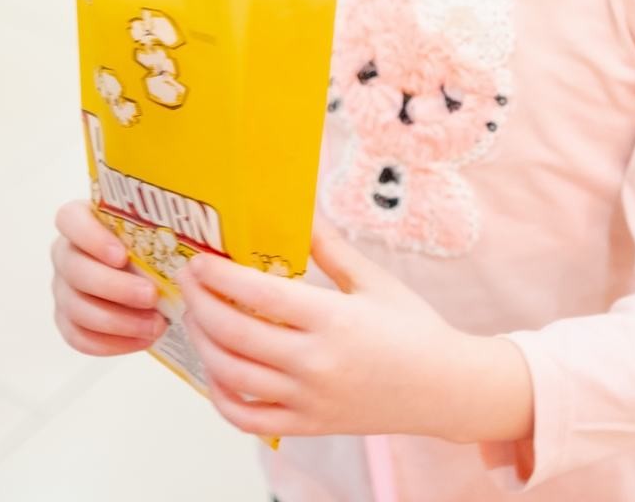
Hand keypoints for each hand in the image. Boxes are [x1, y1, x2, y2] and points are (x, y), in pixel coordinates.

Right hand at [50, 199, 167, 356]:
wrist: (151, 278)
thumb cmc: (153, 247)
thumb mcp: (157, 229)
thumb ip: (164, 227)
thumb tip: (195, 234)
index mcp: (81, 222)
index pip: (70, 220)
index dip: (92, 238)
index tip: (121, 255)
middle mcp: (67, 254)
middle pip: (75, 269)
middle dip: (114, 287)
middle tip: (151, 296)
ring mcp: (63, 289)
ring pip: (75, 307)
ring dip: (117, 321)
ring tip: (155, 325)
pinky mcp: (68, 321)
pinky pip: (79, 337)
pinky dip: (111, 343)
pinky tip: (141, 340)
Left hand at [177, 211, 484, 440]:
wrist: (447, 388)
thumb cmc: (415, 330)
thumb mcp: (374, 280)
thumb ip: (330, 248)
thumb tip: (299, 209)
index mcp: (334, 320)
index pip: (259, 294)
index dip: (220, 275)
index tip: (199, 259)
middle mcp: (316, 363)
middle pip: (234, 333)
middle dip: (200, 303)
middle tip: (187, 282)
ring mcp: (309, 400)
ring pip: (232, 375)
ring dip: (203, 344)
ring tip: (196, 318)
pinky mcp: (308, 425)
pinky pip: (248, 418)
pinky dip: (221, 398)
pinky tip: (216, 371)